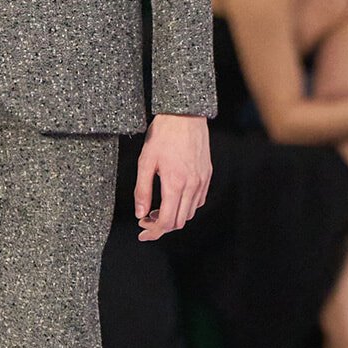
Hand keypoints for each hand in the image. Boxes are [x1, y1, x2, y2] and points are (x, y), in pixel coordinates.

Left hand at [134, 113, 211, 239]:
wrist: (185, 115)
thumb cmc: (163, 135)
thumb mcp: (145, 162)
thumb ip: (142, 190)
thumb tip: (140, 214)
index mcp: (175, 183)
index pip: (166, 221)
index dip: (153, 231)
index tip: (142, 232)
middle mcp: (192, 185)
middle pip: (179, 221)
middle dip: (161, 226)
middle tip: (145, 220)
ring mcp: (202, 181)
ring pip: (189, 213)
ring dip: (173, 217)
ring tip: (157, 209)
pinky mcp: (207, 175)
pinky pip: (198, 200)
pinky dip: (185, 206)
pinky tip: (173, 198)